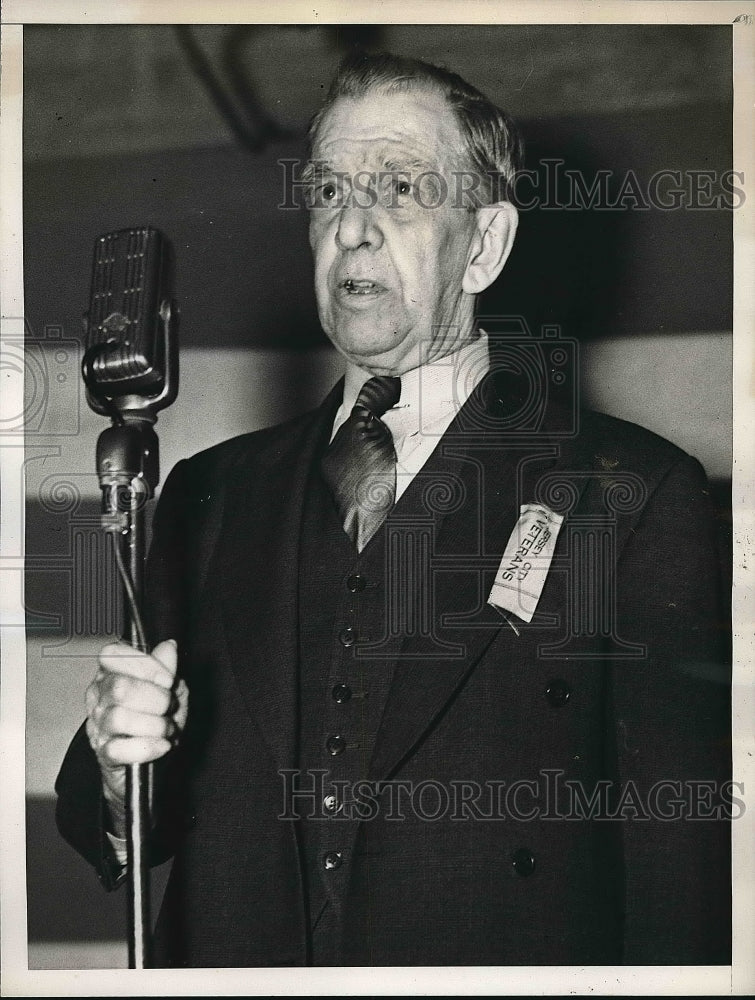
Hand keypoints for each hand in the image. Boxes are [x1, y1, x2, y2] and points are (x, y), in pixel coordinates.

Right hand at [85, 638, 188, 836]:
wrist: (154, 759)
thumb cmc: (156, 719)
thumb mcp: (169, 689)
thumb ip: (166, 668)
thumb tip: (168, 647)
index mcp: (111, 673)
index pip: (112, 655)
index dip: (143, 665)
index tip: (167, 680)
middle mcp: (99, 697)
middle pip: (119, 687)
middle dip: (155, 699)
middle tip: (169, 708)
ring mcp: (98, 726)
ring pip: (119, 718)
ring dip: (155, 726)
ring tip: (167, 730)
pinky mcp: (103, 754)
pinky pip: (119, 749)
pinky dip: (147, 748)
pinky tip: (161, 746)